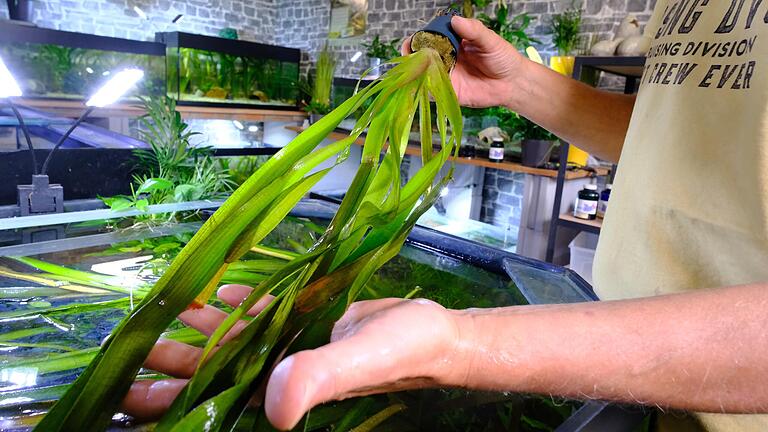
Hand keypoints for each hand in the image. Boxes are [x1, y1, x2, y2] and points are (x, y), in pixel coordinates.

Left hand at [121, 286, 472, 430]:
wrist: (434, 334)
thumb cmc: (402, 352)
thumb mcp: (360, 362)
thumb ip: (318, 378)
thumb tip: (275, 406)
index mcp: (283, 392)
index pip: (214, 403)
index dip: (170, 401)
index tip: (128, 391)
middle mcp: (279, 374)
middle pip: (213, 374)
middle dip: (171, 365)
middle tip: (130, 350)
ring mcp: (291, 348)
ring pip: (234, 344)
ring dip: (199, 332)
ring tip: (164, 318)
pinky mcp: (305, 323)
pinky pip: (263, 315)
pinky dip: (238, 305)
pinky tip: (218, 293)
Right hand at [403, 16, 526, 109]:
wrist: (513, 82)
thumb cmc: (503, 58)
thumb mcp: (490, 40)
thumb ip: (473, 30)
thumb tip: (455, 20)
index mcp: (453, 43)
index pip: (430, 37)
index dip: (420, 37)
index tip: (416, 37)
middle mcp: (446, 58)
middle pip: (422, 55)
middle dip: (412, 53)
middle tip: (411, 52)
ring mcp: (447, 76)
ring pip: (423, 73)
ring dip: (415, 70)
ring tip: (414, 67)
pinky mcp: (449, 92)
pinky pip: (432, 91)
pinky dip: (424, 88)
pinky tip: (422, 83)